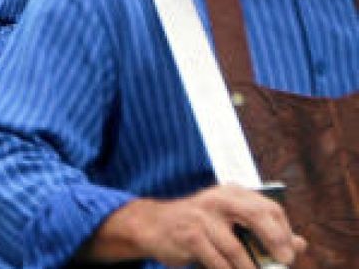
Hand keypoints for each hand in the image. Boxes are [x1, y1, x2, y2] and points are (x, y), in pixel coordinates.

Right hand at [87, 184, 305, 268]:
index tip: (290, 253)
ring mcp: (202, 216)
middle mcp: (218, 199)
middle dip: (276, 241)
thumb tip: (300, 244)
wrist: (153, 225)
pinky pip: (218, 262)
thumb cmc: (198, 226)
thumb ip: (263, 231)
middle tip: (285, 261)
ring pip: (237, 249)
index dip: (284, 230)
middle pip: (257, 216)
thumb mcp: (230, 221)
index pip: (268, 207)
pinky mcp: (190, 235)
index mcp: (231, 192)